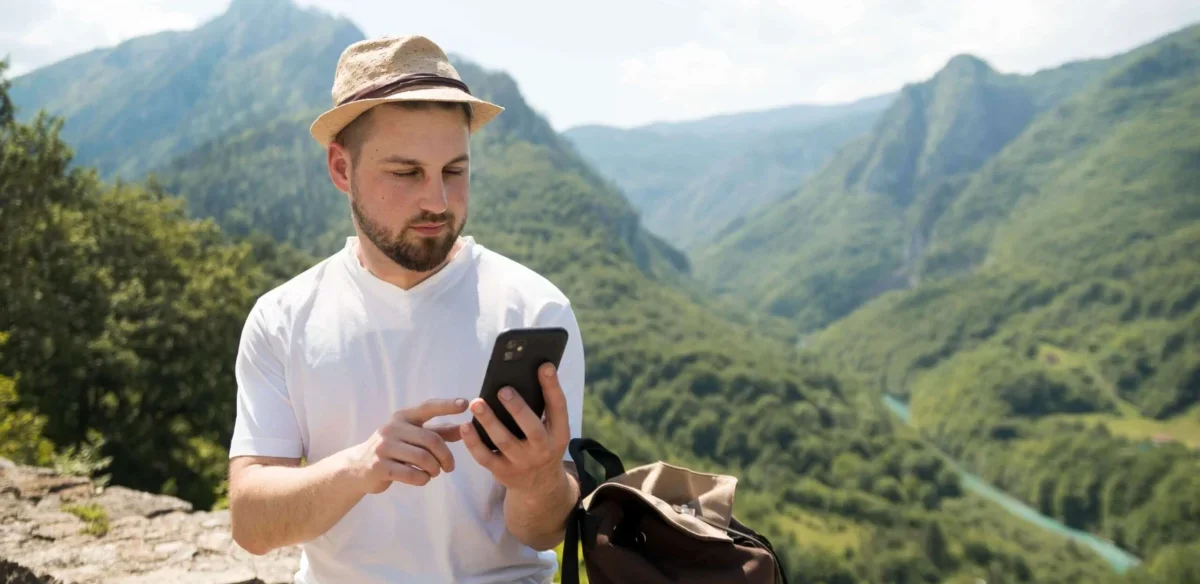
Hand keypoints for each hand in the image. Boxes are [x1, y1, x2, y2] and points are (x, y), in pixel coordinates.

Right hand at [344, 398, 468, 494]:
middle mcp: (392, 428)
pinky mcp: (379, 466)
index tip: (465, 403)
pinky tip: (423, 479)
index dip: (447, 405)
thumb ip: (439, 432)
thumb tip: (465, 429)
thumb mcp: (413, 436)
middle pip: (431, 440)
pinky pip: (412, 474)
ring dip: (435, 469)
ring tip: (434, 472)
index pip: (428, 407)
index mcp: (403, 417)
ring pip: (423, 458)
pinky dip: (423, 479)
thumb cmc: (394, 449)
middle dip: (446, 456)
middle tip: (450, 467)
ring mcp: (384, 447)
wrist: (358, 467)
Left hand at [461, 363, 570, 493]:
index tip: (544, 366)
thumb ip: (542, 408)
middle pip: (532, 429)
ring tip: (477, 403)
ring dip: (489, 422)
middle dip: (517, 409)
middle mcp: (543, 449)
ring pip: (504, 442)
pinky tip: (465, 426)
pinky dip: (474, 443)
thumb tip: (524, 375)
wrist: (539, 484)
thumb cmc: (542, 444)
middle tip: (502, 390)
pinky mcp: (502, 472)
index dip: (552, 387)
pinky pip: (485, 457)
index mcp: (559, 434)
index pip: (558, 408)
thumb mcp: (552, 430)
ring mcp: (522, 463)